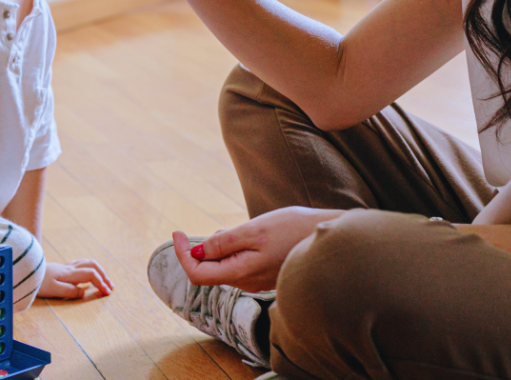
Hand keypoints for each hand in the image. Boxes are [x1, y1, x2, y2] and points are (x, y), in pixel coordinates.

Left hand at [38, 260, 113, 298]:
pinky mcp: (61, 268)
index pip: (91, 275)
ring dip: (98, 270)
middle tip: (110, 286)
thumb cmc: (38, 283)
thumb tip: (84, 291)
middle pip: (92, 265)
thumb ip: (71, 291)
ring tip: (104, 279)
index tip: (107, 293)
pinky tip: (87, 275)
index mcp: (69, 274)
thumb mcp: (54, 290)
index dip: (101, 283)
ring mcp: (65, 266)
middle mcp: (69, 268)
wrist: (24, 272)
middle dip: (103, 275)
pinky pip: (79, 264)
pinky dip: (89, 268)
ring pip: (87, 262)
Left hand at [172, 207, 343, 292]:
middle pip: (210, 270)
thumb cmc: (294, 230)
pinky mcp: (267, 272)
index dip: (182, 254)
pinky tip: (245, 234)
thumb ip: (224, 243)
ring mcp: (258, 279)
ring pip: (225, 266)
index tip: (177, 232)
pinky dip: (233, 249)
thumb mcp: (254, 230)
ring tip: (229, 229)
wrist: (333, 238)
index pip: (198, 274)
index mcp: (241, 273)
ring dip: (218, 247)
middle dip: (200, 249)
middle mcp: (247, 282)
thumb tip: (197, 252)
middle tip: (200, 230)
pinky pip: (240, 263)